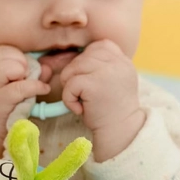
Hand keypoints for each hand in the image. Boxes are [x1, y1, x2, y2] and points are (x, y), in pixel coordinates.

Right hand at [0, 46, 50, 155]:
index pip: (5, 48)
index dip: (18, 57)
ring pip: (13, 67)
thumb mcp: (15, 82)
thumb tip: (47, 68)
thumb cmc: (4, 101)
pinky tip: (43, 89)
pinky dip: (36, 87)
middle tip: (23, 77)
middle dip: (21, 62)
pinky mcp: (1, 99)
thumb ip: (32, 72)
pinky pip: (22, 87)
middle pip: (6, 52)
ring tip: (26, 83)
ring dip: (26, 74)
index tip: (22, 70)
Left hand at [59, 40, 145, 160]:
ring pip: (74, 67)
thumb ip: (96, 66)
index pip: (99, 46)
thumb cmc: (110, 110)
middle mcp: (118, 63)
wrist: (120, 133)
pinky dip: (68, 98)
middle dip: (76, 74)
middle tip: (82, 94)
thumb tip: (55, 58)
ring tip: (81, 101)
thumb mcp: (110, 82)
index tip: (87, 80)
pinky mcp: (95, 84)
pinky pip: (70, 83)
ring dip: (71, 85)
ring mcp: (108, 72)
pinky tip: (80, 109)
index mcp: (123, 61)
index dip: (87, 60)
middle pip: (83, 56)